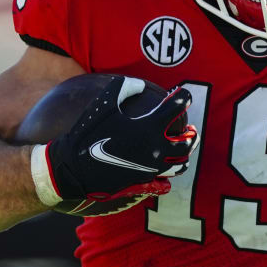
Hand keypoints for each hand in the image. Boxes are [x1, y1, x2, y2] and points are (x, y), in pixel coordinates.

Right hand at [34, 77, 198, 211]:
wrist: (73, 168)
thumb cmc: (87, 133)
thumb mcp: (103, 104)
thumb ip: (124, 87)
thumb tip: (140, 84)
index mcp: (150, 127)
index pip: (177, 107)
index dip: (183, 97)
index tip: (182, 95)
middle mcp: (156, 148)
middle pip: (187, 142)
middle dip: (192, 134)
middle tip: (191, 129)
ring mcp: (152, 168)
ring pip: (180, 164)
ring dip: (185, 155)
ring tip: (182, 149)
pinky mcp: (143, 181)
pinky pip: (165, 182)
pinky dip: (169, 176)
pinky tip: (167, 171)